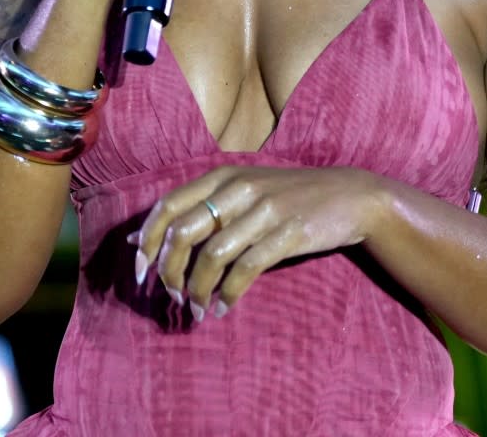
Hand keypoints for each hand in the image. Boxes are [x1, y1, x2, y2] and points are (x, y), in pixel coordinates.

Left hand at [127, 165, 389, 320]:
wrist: (349, 196)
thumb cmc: (287, 197)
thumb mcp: (239, 192)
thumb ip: (194, 210)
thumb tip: (137, 238)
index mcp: (221, 176)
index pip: (167, 207)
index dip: (148, 242)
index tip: (141, 273)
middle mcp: (238, 189)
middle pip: (183, 233)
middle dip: (168, 272)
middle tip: (171, 297)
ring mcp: (264, 211)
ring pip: (212, 257)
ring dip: (197, 290)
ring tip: (196, 309)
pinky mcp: (287, 234)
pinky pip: (245, 270)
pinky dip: (228, 295)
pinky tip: (223, 308)